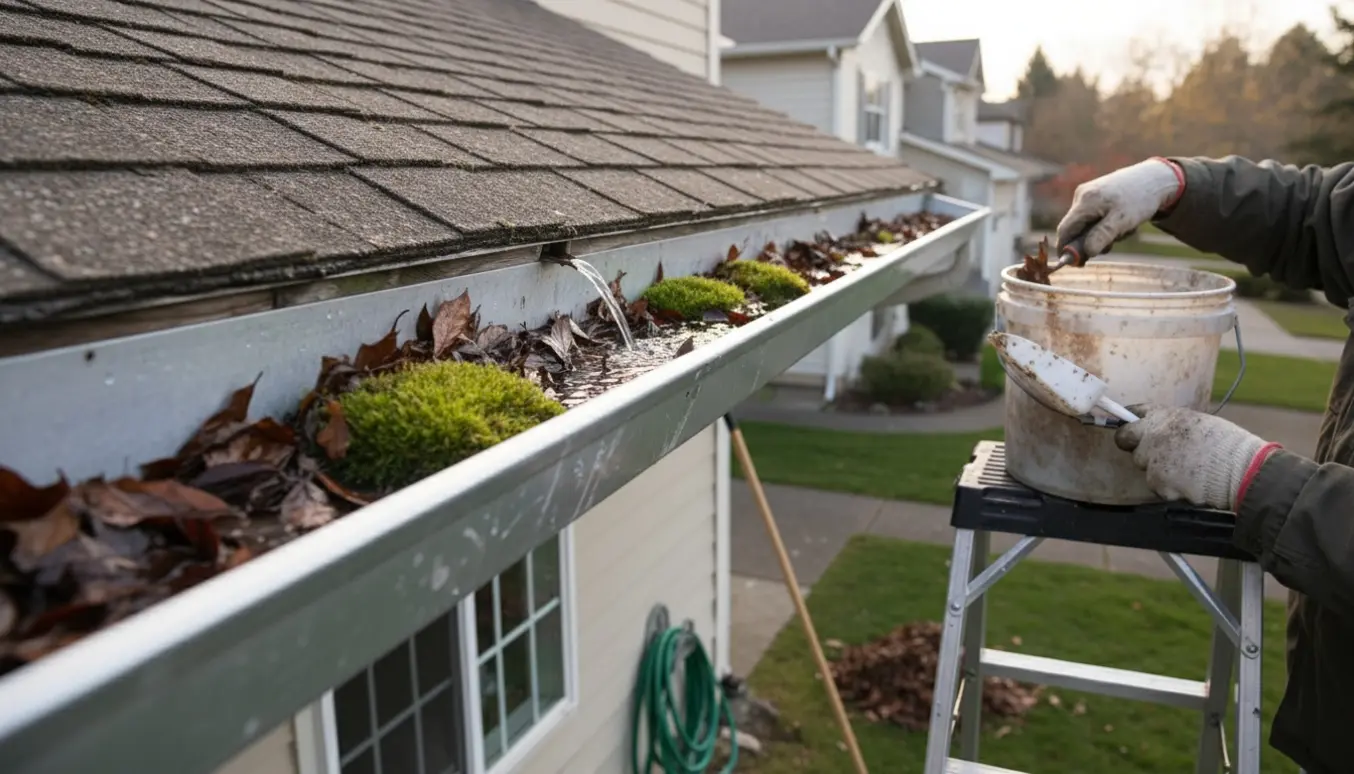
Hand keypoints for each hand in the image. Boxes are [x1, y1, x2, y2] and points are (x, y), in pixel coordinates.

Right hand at [1057, 158, 1184, 257]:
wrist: (1154, 178)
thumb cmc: (1140, 199)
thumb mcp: (1122, 221)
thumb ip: (1102, 236)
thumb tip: (1086, 252)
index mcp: (1085, 202)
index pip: (1064, 230)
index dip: (1066, 249)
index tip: (1077, 263)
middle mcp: (1081, 196)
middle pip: (1074, 228)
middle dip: (1089, 241)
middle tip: (1110, 246)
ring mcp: (1087, 194)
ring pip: (1085, 224)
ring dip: (1100, 233)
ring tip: (1122, 229)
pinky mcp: (1095, 195)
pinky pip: (1092, 217)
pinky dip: (1104, 224)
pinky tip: (1120, 220)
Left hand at [1113, 404, 1278, 510]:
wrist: (1241, 469)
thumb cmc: (1228, 445)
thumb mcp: (1199, 423)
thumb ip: (1173, 426)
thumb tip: (1161, 432)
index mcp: (1164, 417)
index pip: (1134, 415)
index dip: (1131, 423)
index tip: (1130, 427)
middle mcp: (1152, 436)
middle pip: (1129, 442)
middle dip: (1139, 449)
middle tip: (1160, 456)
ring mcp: (1153, 460)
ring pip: (1145, 467)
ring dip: (1159, 471)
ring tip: (1186, 471)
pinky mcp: (1158, 483)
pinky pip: (1157, 486)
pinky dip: (1169, 488)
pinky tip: (1189, 484)